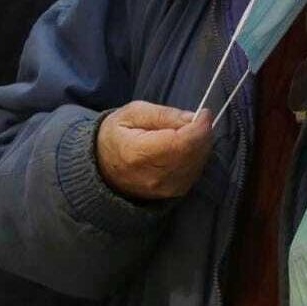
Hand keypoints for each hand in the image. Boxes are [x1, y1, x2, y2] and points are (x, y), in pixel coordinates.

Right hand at [96, 102, 213, 200]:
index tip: (203, 113)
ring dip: (201, 145)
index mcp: (138, 154)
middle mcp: (154, 177)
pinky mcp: (173, 193)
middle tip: (197, 119)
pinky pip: (195, 172)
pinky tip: (187, 147)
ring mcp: (165, 189)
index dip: (199, 127)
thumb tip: (192, 118)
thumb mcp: (133, 113)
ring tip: (189, 132)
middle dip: (202, 134)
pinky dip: (197, 157)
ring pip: (198, 164)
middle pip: (193, 154)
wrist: (102, 167)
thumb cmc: (117, 135)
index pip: (181, 143)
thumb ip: (164, 115)